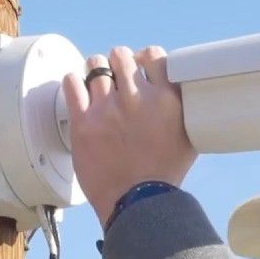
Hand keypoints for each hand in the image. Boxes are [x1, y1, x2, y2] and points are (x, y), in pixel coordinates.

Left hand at [61, 45, 197, 228]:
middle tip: (116, 77)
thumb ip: (182, 111)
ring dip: (95, 71)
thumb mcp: (188, 138)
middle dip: (118, 63)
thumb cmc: (163, 177)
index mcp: (167, 99)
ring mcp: (108, 109)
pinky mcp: (83, 123)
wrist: (137, 204)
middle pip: (121, 55)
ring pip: (95, 65)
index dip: (144, 57)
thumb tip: (179, 92)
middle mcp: (138, 99)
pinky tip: (78, 91)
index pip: (153, 54)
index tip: (140, 66)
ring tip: (96, 83)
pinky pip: (71, 84)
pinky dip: (73, 83)